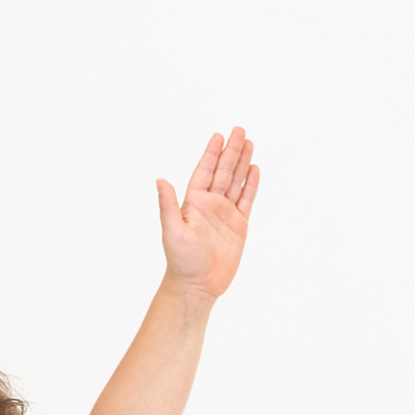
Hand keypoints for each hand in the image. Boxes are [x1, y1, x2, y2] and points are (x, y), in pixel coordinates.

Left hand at [156, 128, 258, 298]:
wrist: (197, 285)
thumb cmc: (181, 260)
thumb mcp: (172, 231)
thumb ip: (168, 205)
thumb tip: (159, 180)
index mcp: (193, 203)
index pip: (204, 171)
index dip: (211, 154)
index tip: (219, 135)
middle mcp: (209, 205)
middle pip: (222, 172)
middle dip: (231, 151)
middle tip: (240, 130)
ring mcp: (225, 214)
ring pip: (236, 182)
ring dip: (242, 163)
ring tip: (250, 143)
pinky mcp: (238, 226)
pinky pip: (246, 201)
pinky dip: (251, 185)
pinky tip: (254, 170)